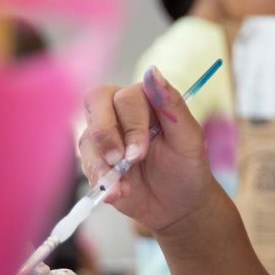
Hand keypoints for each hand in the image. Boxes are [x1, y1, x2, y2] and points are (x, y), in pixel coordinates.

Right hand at [78, 66, 216, 236]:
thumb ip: (172, 104)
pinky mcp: (96, 160)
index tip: (141, 152)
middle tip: (122, 161)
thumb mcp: (189, 138)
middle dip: (107, 136)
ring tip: (124, 186)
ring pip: (87, 136)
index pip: (126, 96)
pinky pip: (85, 164)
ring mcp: (105, 136)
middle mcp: (121, 111)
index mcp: (146, 99)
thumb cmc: (187, 165)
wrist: (178, 203)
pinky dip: (100, 181)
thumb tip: (153, 71)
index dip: (130, 124)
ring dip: (102, 164)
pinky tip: (119, 193)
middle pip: (96, 102)